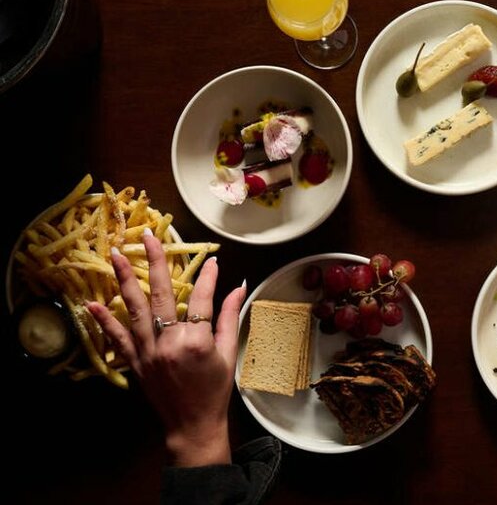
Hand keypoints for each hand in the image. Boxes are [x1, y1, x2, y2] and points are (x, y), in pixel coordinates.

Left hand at [87, 229, 245, 467]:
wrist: (192, 426)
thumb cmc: (215, 391)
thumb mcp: (229, 353)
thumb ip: (231, 317)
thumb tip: (239, 287)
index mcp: (196, 341)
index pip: (201, 298)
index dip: (208, 278)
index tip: (212, 261)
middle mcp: (169, 342)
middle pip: (161, 294)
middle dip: (155, 261)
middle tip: (146, 236)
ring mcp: (148, 352)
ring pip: (134, 309)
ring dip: (124, 280)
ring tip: (116, 255)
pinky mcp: (135, 363)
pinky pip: (117, 338)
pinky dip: (104, 321)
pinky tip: (92, 303)